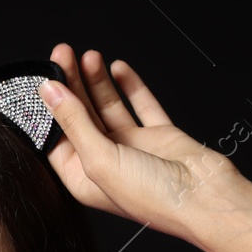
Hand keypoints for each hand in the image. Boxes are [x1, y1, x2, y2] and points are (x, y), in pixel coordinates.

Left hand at [37, 44, 246, 240]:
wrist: (206, 198)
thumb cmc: (153, 197)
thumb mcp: (100, 159)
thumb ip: (74, 123)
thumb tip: (50, 92)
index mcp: (84, 179)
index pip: (57, 137)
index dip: (49, 107)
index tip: (45, 77)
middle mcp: (106, 162)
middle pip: (81, 116)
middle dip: (71, 84)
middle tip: (63, 53)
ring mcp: (133, 147)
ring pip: (109, 107)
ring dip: (98, 81)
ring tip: (88, 56)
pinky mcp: (158, 135)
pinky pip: (141, 104)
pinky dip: (130, 86)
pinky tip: (118, 68)